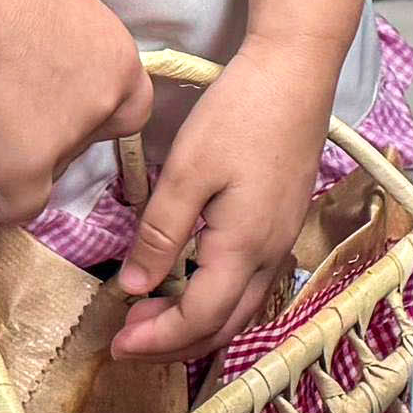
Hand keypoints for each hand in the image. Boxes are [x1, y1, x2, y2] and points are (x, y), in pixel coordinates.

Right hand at [0, 0, 152, 227]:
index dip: (102, 113)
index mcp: (122, 60)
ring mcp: (70, 137)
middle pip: (91, 138)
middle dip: (62, 136)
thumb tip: (63, 80)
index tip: (71, 112)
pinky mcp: (28, 165)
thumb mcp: (68, 15)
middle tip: (21, 117)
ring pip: (53, 168)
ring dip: (28, 156)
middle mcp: (106, 101)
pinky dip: (4, 207)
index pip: (132, 107)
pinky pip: (22, 204)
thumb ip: (83, 53)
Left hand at [111, 32, 338, 361]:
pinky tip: (193, 281)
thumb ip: (160, 234)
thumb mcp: (188, 170)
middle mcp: (271, 253)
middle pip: (224, 325)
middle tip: (128, 339)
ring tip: (154, 316)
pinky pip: (252, 283)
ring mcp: (283, 237)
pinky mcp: (285, 219)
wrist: (296, 69)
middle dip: (174, 344)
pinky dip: (218, 300)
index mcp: (244, 247)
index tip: (116, 343)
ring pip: (242, 308)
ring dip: (198, 324)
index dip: (156, 340)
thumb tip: (134, 288)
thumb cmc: (242, 112)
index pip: (198, 318)